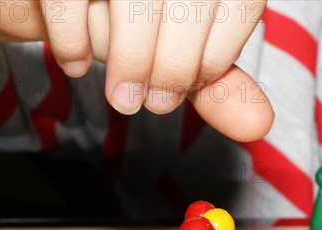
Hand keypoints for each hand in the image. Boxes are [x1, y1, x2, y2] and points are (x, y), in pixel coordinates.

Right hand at [0, 1, 272, 140]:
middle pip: (193, 2)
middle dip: (174, 67)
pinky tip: (77, 63)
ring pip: (136, 1)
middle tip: (155, 104)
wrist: (61, 4)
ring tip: (123, 98)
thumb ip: (219, 84)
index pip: (241, 2)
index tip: (193, 83)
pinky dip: (73, 42)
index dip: (218, 55)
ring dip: (131, 62)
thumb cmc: (130, 26)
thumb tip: (260, 125)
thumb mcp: (182, 52)